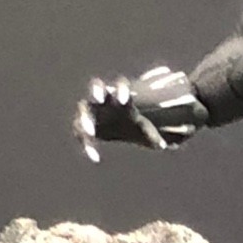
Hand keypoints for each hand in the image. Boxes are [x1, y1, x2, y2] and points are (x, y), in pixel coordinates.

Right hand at [73, 67, 205, 161]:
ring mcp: (92, 110)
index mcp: (121, 95)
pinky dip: (87, 144)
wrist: (122, 129)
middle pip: (96, 87)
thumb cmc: (136, 125)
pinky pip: (80, 133)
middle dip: (97, 89)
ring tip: (90, 132)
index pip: (121, 84)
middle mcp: (104, 99)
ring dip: (84, 118)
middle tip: (99, 97)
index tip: (124, 101)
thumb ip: (152, 134)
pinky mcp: (84, 125)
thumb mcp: (145, 129)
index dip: (121, 89)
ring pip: (82, 108)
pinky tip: (96, 157)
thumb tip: (162, 145)